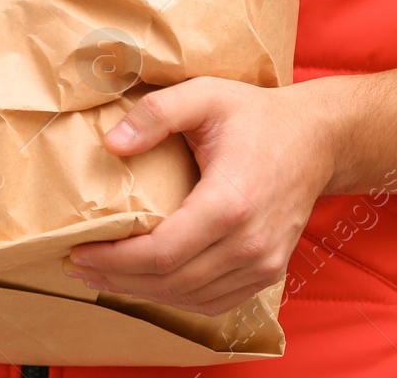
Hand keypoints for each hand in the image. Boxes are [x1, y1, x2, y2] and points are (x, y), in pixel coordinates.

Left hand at [65, 77, 335, 315]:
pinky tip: (146, 284)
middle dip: (117, 279)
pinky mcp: (268, 271)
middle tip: (77, 266)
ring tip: (101, 277)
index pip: (161, 252)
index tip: (78, 252)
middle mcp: (249, 244)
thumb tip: (111, 144)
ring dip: (141, 292)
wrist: (318, 140)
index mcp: (230, 203)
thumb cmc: (258, 116)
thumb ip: (156, 114)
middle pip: (170, 281)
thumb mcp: (206, 95)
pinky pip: (214, 300)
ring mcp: (263, 263)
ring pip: (190, 297)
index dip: (115, 260)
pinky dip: (176, 297)